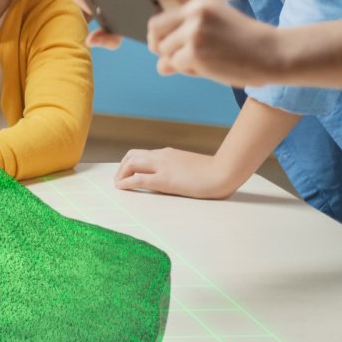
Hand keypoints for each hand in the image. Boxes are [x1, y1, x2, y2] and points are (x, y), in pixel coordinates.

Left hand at [115, 147, 243, 198]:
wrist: (223, 172)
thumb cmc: (212, 172)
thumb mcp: (189, 166)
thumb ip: (177, 168)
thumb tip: (170, 177)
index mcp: (168, 153)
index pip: (142, 153)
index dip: (130, 162)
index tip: (126, 172)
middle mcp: (162, 156)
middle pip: (132, 155)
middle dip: (122, 167)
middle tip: (118, 179)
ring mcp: (162, 166)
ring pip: (131, 163)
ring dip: (121, 173)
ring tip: (118, 184)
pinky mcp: (164, 179)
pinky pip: (138, 178)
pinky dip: (126, 182)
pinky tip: (121, 188)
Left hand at [126, 0, 286, 85]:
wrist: (272, 53)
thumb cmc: (242, 43)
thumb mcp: (215, 27)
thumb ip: (185, 38)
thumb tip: (161, 66)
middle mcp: (196, 9)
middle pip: (154, 27)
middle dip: (159, 43)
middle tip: (177, 52)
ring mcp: (194, 30)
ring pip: (161, 49)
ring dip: (174, 59)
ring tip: (203, 58)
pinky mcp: (194, 51)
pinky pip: (172, 64)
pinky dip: (185, 70)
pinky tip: (208, 67)